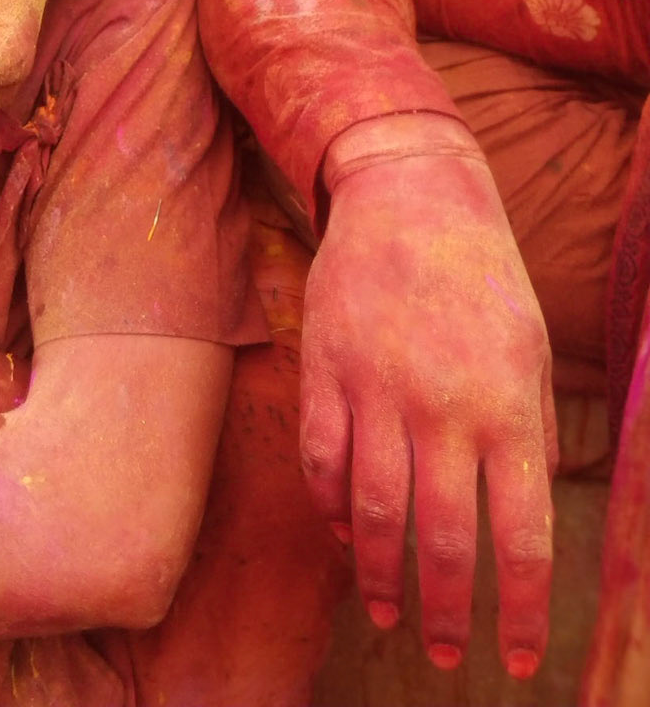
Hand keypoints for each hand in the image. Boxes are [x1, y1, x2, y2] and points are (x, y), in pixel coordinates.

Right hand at [300, 142, 554, 680]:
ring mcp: (375, 387)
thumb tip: (527, 516)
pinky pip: (321, 459)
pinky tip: (342, 535)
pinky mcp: (324, 368)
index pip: (520, 537)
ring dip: (380, 574)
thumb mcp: (531, 350)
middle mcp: (442, 407)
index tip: (520, 660)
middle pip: (443, 539)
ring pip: (372, 510)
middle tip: (448, 655)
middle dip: (447, 611)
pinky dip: (329, 508)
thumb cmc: (482, 275)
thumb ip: (532, 431)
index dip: (520, 611)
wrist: (408, 194)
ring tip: (388, 612)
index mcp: (506, 407)